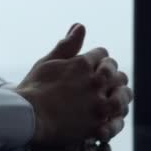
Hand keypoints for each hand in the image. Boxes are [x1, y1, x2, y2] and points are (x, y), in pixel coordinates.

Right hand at [16, 24, 132, 146]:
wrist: (27, 117)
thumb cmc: (33, 89)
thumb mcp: (48, 62)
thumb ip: (67, 45)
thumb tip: (80, 26)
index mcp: (83, 63)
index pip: (103, 54)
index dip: (99, 60)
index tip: (94, 67)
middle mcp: (95, 81)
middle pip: (118, 74)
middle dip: (112, 77)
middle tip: (104, 85)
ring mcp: (98, 104)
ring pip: (123, 95)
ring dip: (119, 96)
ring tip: (111, 101)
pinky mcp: (98, 124)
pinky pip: (117, 120)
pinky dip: (116, 119)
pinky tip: (108, 119)